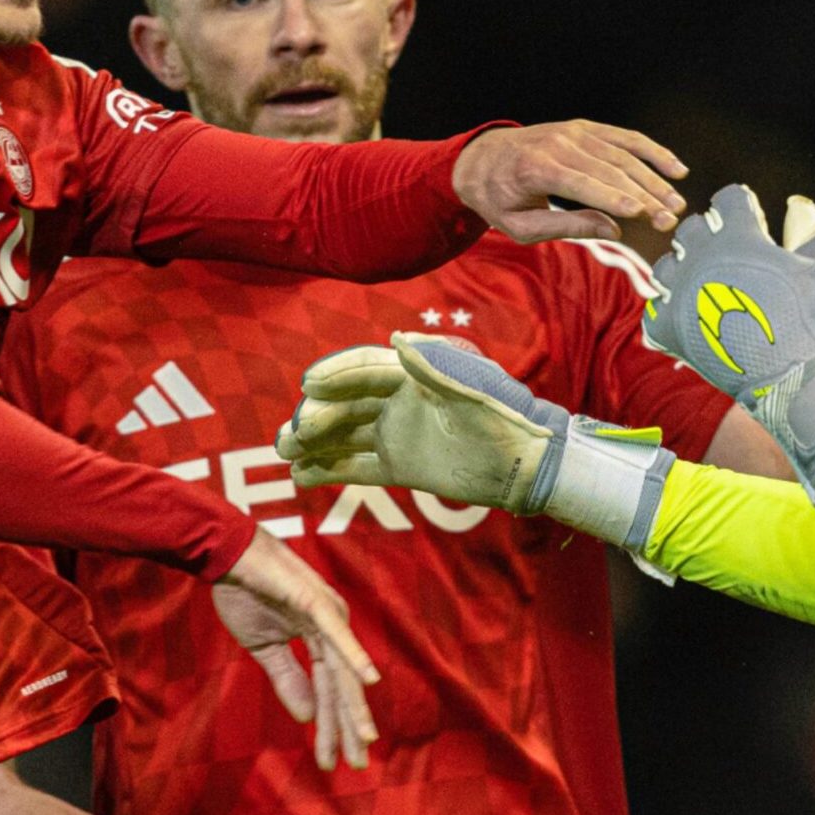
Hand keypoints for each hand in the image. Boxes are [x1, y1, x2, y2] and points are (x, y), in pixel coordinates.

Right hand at [212, 529, 380, 771]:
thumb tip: (304, 718)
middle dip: (347, 727)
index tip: (331, 762)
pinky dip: (354, 657)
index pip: (329, 690)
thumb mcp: (263, 648)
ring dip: (351, 706)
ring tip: (363, 738)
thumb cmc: (244, 593)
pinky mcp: (314, 603)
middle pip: (343, 687)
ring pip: (342, 670)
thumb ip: (286, 679)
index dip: (329, 727)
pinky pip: (336, 636)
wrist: (225, 556)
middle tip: (357, 764)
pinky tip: (369, 681)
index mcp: (321, 637)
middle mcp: (332, 627)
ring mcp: (326, 614)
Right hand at [277, 335, 674, 547]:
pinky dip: (329, 470)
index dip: (336, 375)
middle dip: (317, 415)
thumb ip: (435, 366)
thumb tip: (396, 338)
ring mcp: (396, 432)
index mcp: (414, 372)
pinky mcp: (399, 466)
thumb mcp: (473, 388)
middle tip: (292, 434)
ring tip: (284, 453)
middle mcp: (399, 400)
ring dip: (313, 441)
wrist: (529, 462)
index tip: (308, 386)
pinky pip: (356, 467)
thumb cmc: (506, 416)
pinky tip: (301, 476)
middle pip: (347, 403)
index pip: (364, 368)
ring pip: (345, 434)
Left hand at [451, 121, 687, 242]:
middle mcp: (558, 144)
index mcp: (536, 169)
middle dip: (644, 195)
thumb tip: (613, 230)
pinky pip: (624, 138)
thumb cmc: (499, 199)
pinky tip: (675, 168)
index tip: (642, 212)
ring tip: (677, 202)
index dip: (614, 198)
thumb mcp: (521, 225)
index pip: (582, 183)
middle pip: (610, 170)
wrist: (481, 159)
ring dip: (654, 179)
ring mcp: (573, 132)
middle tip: (670, 219)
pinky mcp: (584, 128)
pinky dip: (652, 151)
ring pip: (623, 154)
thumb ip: (567, 227)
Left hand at [646, 184, 814, 500]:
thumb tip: (800, 204)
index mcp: (738, 235)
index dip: (740, 206)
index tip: (748, 220)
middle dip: (707, 236)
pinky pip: (655, 310)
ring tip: (700, 287)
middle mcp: (702, 256)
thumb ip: (812, 228)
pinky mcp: (668, 325)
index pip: (728, 198)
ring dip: (681, 271)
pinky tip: (689, 320)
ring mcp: (680, 290)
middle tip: (724, 257)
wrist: (791, 374)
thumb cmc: (809, 318)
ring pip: (666, 265)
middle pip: (691, 228)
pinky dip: (669, 314)